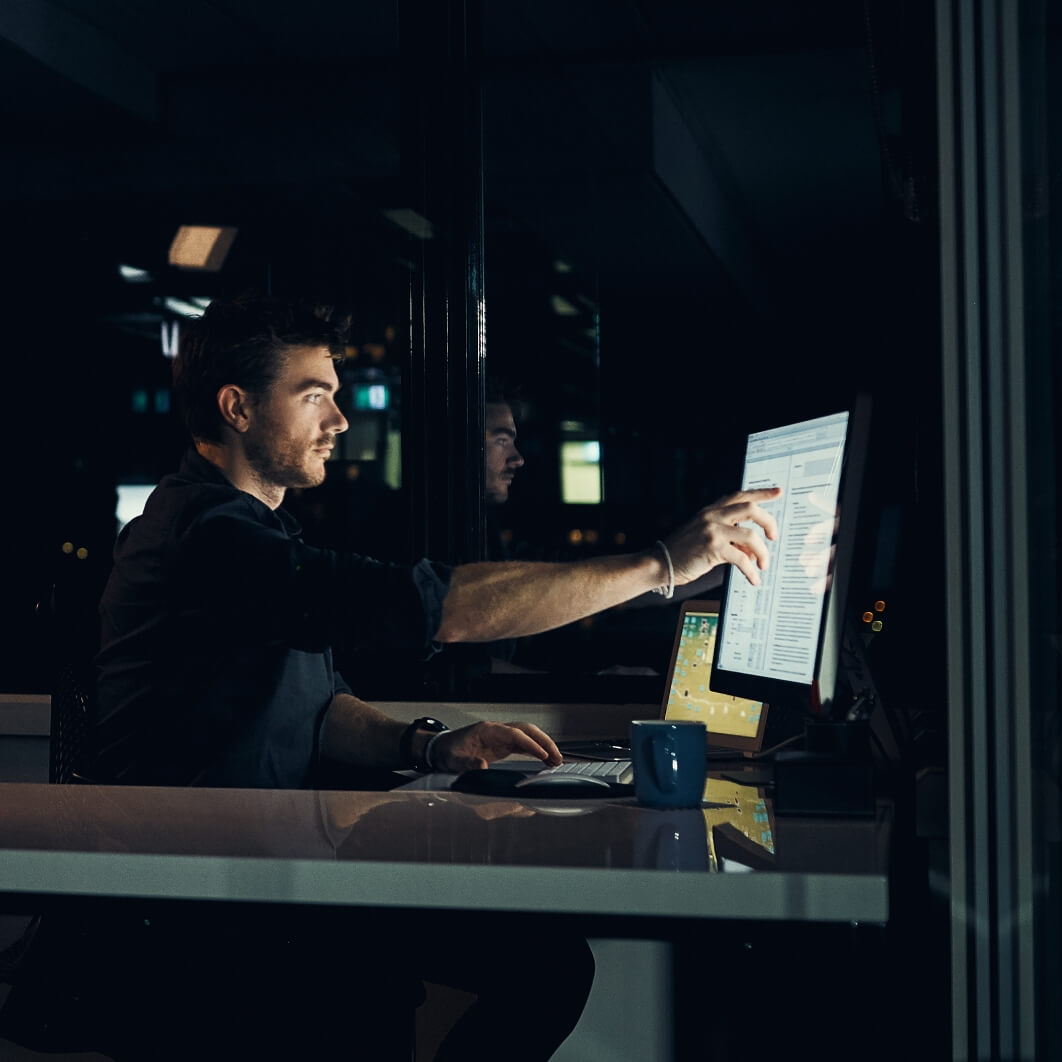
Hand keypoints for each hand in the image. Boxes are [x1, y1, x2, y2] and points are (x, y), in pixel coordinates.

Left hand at [431, 721, 562, 771]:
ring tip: (556, 760)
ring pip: (527, 736)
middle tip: (557, 757)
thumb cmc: (447, 752)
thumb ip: (467, 764)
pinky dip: (535, 751)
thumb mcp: (453, 761)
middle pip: (526, 730)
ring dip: (543, 745)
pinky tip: (544, 760)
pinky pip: (523, 745)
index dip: (530, 744)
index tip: (543, 754)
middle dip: (544, 741)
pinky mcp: (501, 745)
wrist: (439, 749)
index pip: (515, 734)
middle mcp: (497, 731)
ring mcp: (500, 737)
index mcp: (487, 731)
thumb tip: (482, 767)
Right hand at [662, 487, 781, 587]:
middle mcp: (712, 516)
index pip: (740, 495)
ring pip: (751, 536)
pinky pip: (742, 558)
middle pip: (751, 509)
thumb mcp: (704, 536)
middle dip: (769, 522)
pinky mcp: (713, 548)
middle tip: (774, 536)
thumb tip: (753, 550)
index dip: (761, 493)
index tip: (778, 492)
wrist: (660, 563)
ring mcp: (712, 531)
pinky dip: (751, 571)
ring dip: (762, 552)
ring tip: (763, 565)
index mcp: (710, 510)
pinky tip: (753, 578)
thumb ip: (728, 536)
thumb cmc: (681, 553)